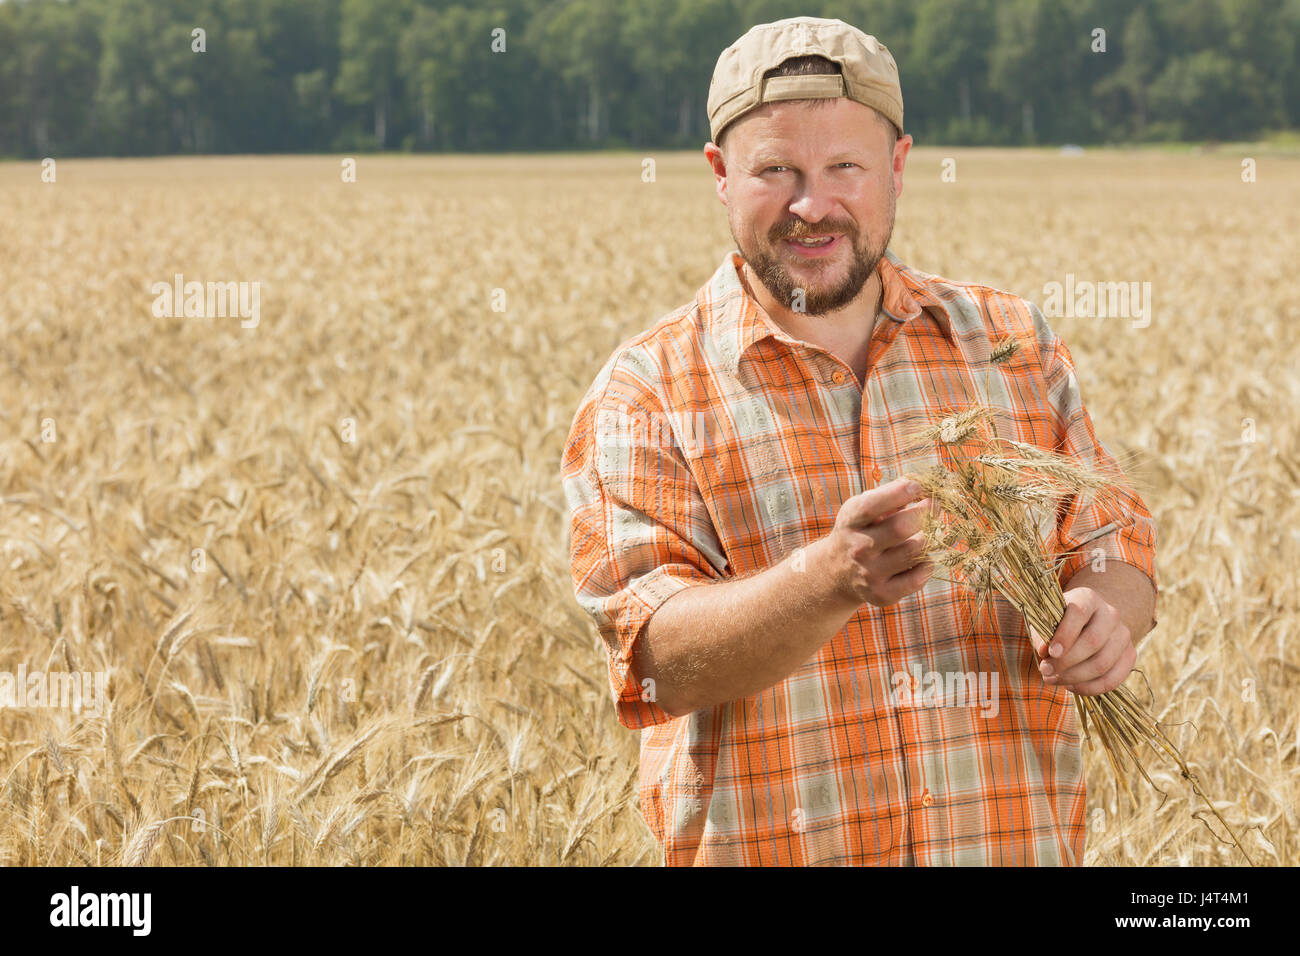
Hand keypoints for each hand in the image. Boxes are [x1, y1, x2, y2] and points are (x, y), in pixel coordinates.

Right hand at [819, 477, 934, 608]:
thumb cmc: (861, 530)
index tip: (918, 486)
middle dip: (926, 513)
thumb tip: (927, 486)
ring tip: (925, 533)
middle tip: (934, 505)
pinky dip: (927, 565)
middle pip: (901, 528)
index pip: (873, 506)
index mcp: (851, 522)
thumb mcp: (863, 508)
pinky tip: (920, 559)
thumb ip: (891, 495)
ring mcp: (869, 574)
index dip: (900, 492)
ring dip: (928, 538)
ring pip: (916, 551)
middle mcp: (858, 549)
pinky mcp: (882, 594)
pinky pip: (919, 577)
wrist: (837, 572)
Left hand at [1029, 587, 1135, 694]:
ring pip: (1103, 663)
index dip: (1065, 634)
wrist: (1086, 624)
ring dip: (1075, 677)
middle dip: (1066, 662)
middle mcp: (1110, 614)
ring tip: (1055, 680)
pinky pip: (1113, 678)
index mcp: (1088, 598)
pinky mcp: (1130, 655)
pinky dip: (1090, 687)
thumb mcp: (1046, 622)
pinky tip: (1072, 686)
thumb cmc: (1059, 623)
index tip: (1049, 653)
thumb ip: (1042, 634)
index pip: (1079, 613)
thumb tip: (1044, 651)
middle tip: (1045, 671)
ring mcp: (1123, 635)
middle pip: (1093, 641)